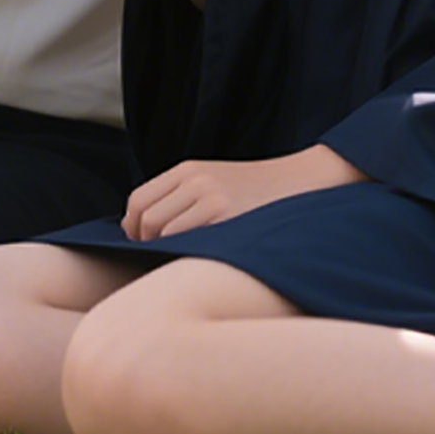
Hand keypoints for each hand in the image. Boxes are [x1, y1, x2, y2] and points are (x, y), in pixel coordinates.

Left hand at [122, 145, 366, 240]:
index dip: (132, 228)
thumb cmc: (256, 193)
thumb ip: (182, 199)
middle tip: (160, 261)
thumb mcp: (214, 182)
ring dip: (164, 253)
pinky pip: (186, 242)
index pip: (137, 200)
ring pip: (161, 234)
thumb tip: (145, 233)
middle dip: (144, 244)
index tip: (142, 245)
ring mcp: (210, 197)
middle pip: (144, 220)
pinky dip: (183, 256)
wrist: (301, 182)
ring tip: (181, 264)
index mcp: (187, 169)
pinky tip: (197, 263)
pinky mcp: (227, 216)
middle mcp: (194, 179)